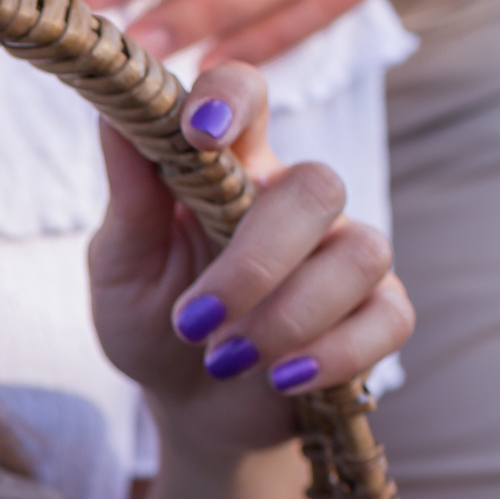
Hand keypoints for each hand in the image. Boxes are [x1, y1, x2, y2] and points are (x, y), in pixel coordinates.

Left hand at [90, 64, 412, 466]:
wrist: (189, 403)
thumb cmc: (152, 321)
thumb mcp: (121, 267)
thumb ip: (128, 200)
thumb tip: (111, 116)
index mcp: (229, 168)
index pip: (245, 95)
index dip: (232, 97)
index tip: (199, 131)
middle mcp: (294, 199)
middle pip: (316, 186)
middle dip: (254, 265)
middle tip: (193, 324)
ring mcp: (343, 251)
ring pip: (360, 254)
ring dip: (287, 318)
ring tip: (225, 361)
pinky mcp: (377, 310)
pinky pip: (388, 317)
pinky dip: (334, 355)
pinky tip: (283, 378)